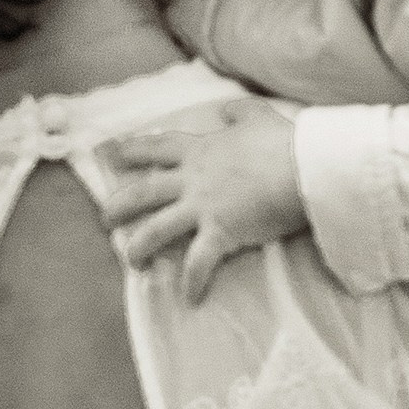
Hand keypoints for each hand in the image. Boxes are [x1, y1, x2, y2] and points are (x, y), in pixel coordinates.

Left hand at [95, 95, 304, 302]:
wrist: (305, 167)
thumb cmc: (284, 142)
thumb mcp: (258, 117)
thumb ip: (239, 112)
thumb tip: (225, 109)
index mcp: (200, 151)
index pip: (156, 147)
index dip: (129, 149)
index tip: (107, 152)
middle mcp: (192, 179)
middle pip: (143, 192)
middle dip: (118, 206)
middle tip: (104, 219)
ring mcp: (203, 206)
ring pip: (156, 230)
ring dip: (139, 248)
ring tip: (132, 263)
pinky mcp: (221, 232)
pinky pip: (199, 263)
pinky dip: (192, 282)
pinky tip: (189, 299)